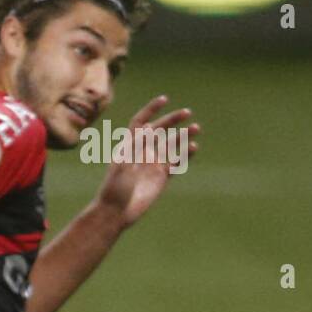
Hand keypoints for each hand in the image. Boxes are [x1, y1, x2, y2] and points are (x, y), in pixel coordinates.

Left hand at [95, 95, 200, 227]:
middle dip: (172, 120)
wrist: (117, 211)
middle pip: (159, 130)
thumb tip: (150, 128)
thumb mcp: (123, 164)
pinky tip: (194, 147)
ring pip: (171, 145)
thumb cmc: (114, 187)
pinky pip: (176, 162)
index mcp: (129, 144)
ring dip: (183, 135)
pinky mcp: (161, 177)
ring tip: (197, 127)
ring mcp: (153, 163)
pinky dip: (185, 154)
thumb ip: (136, 147)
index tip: (165, 99)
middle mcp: (142, 151)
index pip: (141, 121)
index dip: (151, 109)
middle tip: (188, 112)